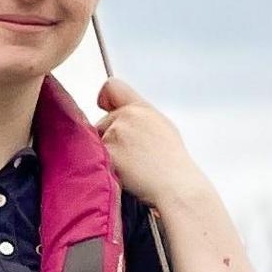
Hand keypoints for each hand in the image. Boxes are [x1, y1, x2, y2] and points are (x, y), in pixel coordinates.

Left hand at [93, 78, 208, 206]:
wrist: (176, 186)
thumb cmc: (171, 163)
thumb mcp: (161, 128)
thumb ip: (138, 117)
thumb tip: (120, 115)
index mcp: (141, 108)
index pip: (111, 86)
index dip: (105, 98)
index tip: (105, 109)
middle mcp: (127, 115)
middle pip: (101, 123)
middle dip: (108, 138)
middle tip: (131, 156)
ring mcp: (117, 133)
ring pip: (96, 142)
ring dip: (107, 153)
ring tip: (131, 167)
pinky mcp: (109, 152)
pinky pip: (95, 158)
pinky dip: (106, 167)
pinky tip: (125, 173)